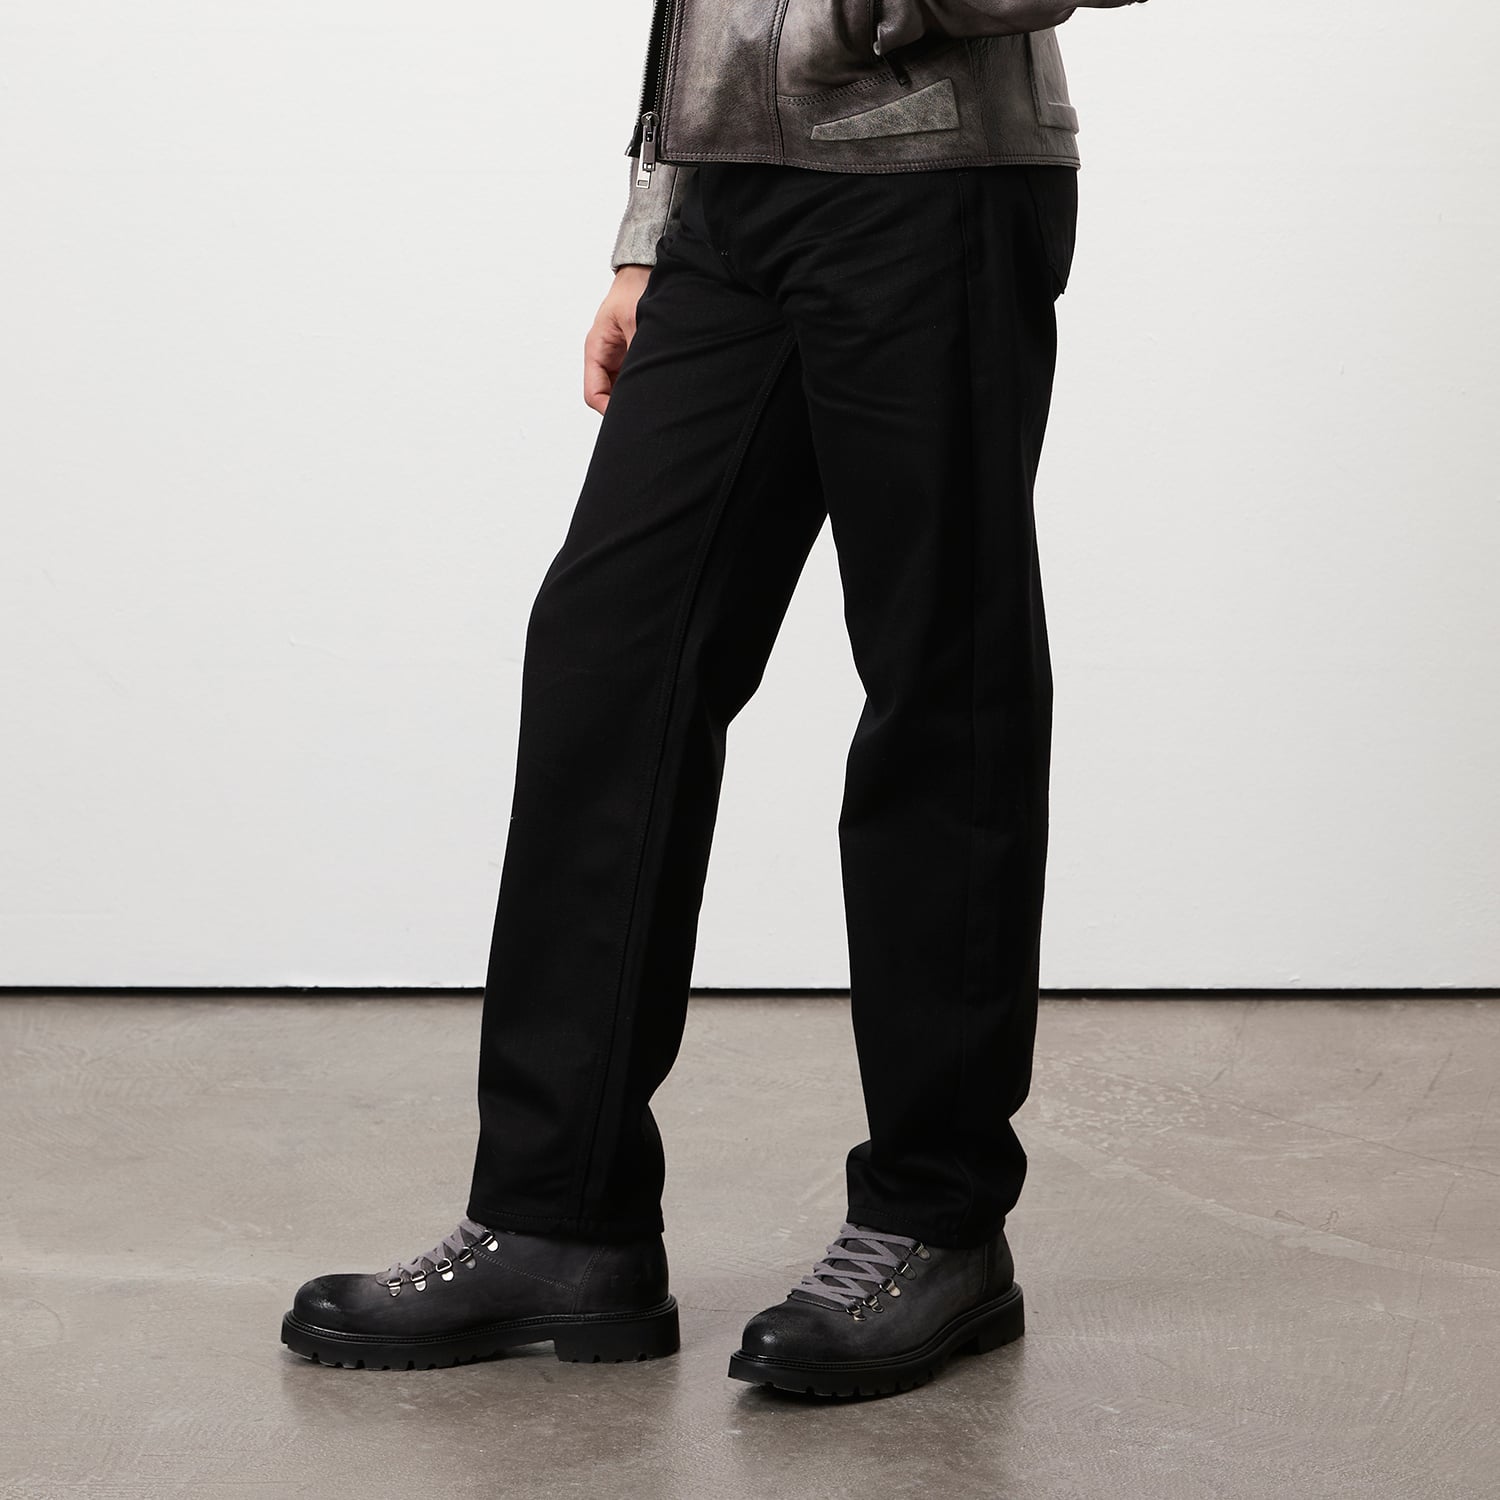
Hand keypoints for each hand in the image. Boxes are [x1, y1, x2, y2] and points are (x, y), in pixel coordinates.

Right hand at [584, 264, 651, 414]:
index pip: (594, 393)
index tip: (630, 415)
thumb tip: (645, 378)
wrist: (646, 271)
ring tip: (654, 399)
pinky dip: (644, 385)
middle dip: (623, 406)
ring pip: (621, 389)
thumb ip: (637, 352)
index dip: (609, 410)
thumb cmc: (635, 289)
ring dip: (635, 395)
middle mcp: (605, 357)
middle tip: (646, 413)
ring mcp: (619, 357)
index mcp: (596, 349)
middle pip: (607, 396)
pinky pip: (634, 378)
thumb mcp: (636, 322)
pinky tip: (658, 386)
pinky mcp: (633, 355)